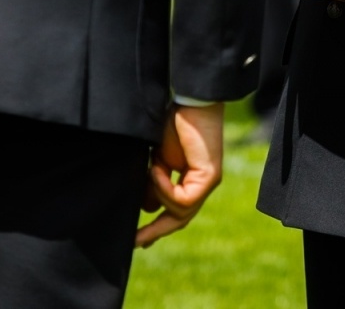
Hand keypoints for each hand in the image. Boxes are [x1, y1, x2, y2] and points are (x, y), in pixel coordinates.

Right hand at [136, 103, 224, 247]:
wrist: (190, 102)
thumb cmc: (174, 123)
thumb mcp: (159, 160)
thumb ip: (155, 184)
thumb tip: (148, 208)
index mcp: (191, 179)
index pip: (176, 211)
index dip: (158, 226)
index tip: (139, 239)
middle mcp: (202, 184)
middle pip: (180, 219)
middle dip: (156, 231)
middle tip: (135, 242)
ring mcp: (208, 183)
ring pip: (180, 213)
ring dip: (158, 194)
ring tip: (151, 168)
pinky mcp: (209, 179)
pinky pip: (182, 200)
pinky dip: (164, 188)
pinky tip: (157, 168)